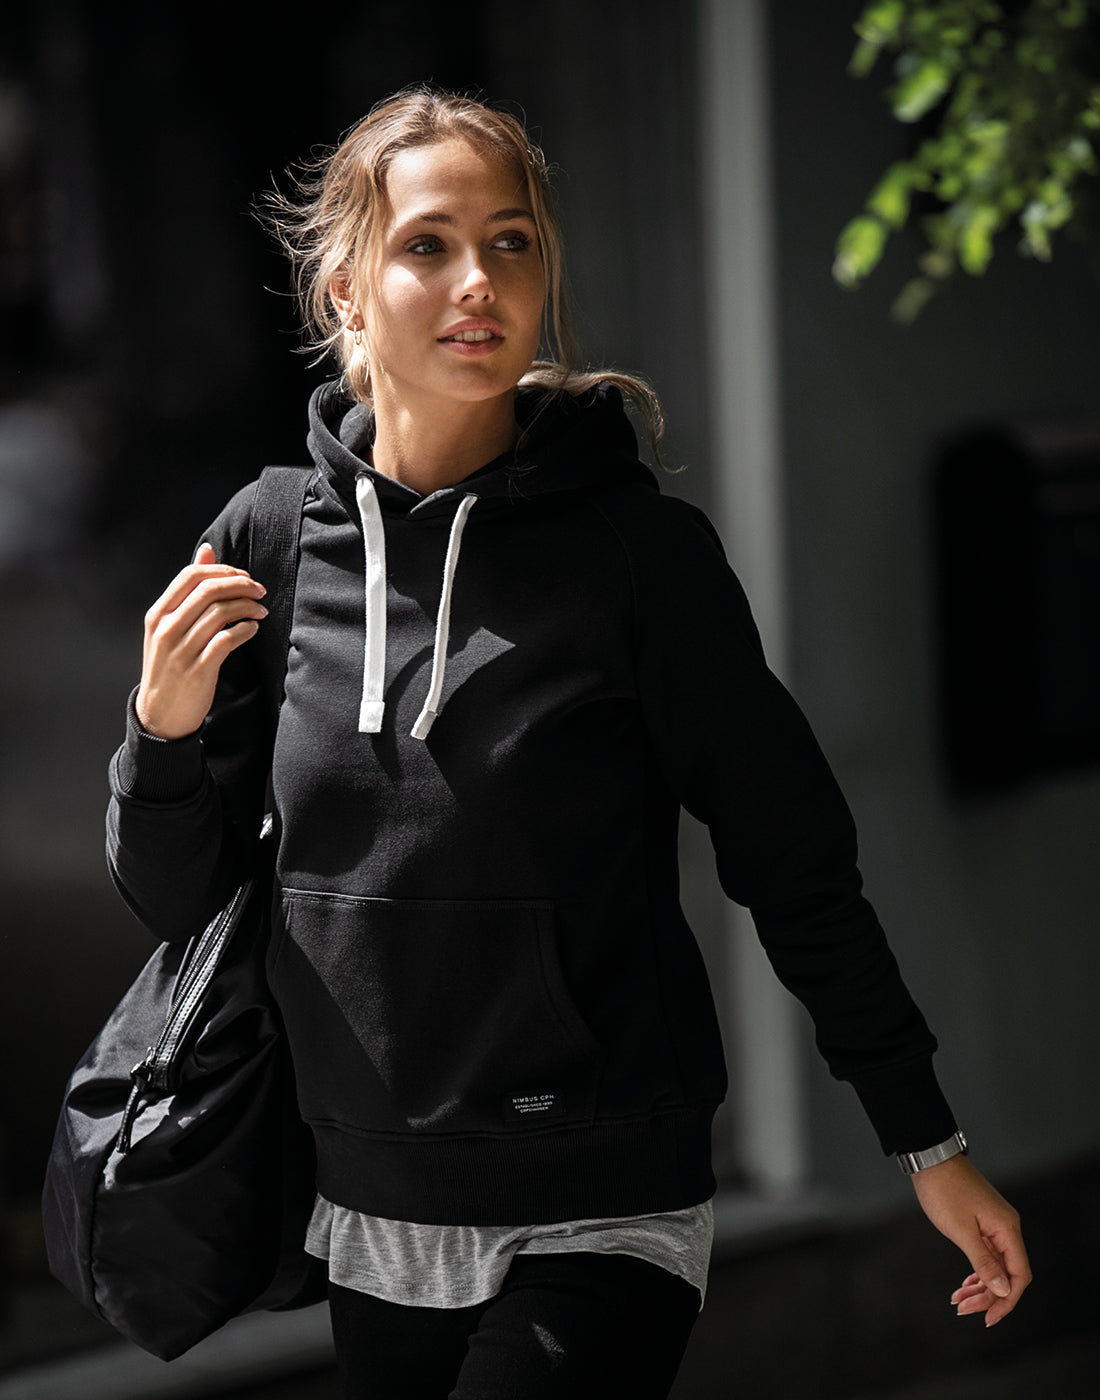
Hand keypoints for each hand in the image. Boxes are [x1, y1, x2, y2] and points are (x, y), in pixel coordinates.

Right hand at [136, 543, 267, 739]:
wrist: (161, 714)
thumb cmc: (170, 664)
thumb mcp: (170, 626)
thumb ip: (188, 590)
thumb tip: (206, 550)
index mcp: (158, 614)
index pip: (191, 576)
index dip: (222, 570)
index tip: (243, 576)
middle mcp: (166, 629)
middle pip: (209, 591)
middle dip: (240, 585)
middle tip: (259, 591)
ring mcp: (181, 650)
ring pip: (220, 613)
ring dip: (247, 608)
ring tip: (261, 611)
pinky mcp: (199, 669)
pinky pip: (227, 640)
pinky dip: (245, 630)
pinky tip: (253, 628)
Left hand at [909, 1154, 1030, 1326]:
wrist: (931, 1159)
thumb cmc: (944, 1190)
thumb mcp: (961, 1230)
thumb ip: (983, 1261)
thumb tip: (1004, 1289)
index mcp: (1007, 1229)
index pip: (1019, 1275)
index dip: (1007, 1300)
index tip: (988, 1318)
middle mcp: (1006, 1228)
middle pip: (1007, 1274)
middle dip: (988, 1296)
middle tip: (963, 1309)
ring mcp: (994, 1225)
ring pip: (995, 1266)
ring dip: (980, 1286)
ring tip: (958, 1300)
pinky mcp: (982, 1223)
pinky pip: (986, 1255)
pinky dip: (976, 1271)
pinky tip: (964, 1284)